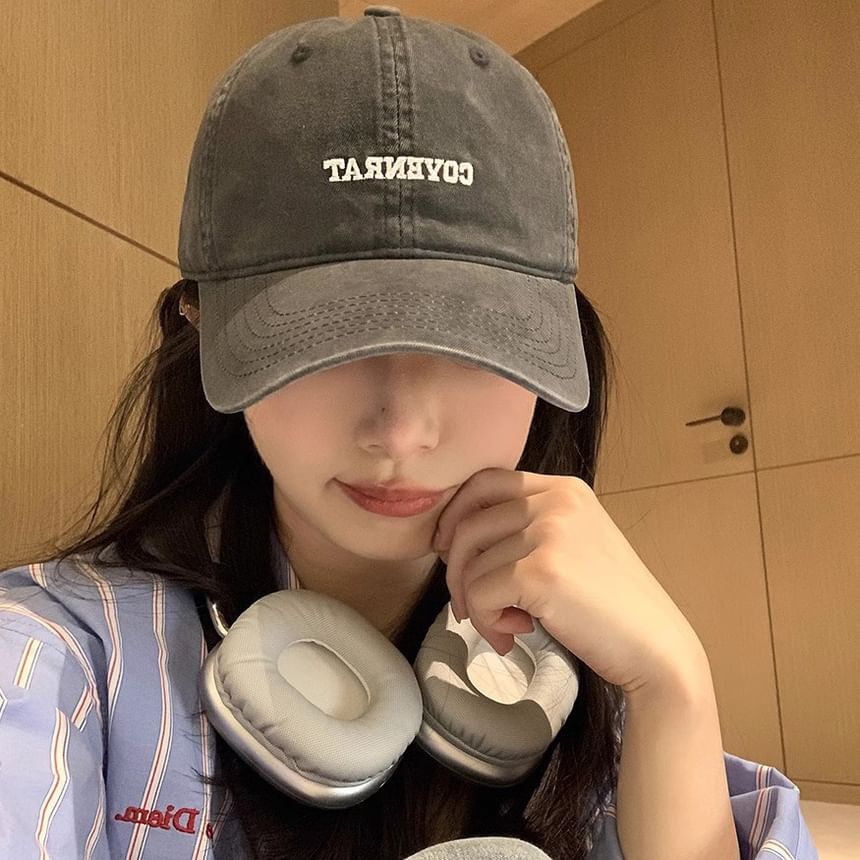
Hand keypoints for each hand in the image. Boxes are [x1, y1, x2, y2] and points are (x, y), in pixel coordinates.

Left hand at [432, 467, 707, 695]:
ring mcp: (550, 533)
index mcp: (563, 488)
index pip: (484, 482)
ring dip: (476, 605)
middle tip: (471, 607)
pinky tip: (514, 635)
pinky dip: (487, 622)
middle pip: (468, 523)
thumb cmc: (608, 605)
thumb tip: (452, 540)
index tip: (448, 550)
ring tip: (505, 627)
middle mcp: (556, 500)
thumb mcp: (571, 545)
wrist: (655, 647)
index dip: (455, 514)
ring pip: (469, 564)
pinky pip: (480, 594)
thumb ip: (525, 529)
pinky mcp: (541, 571)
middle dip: (456, 571)